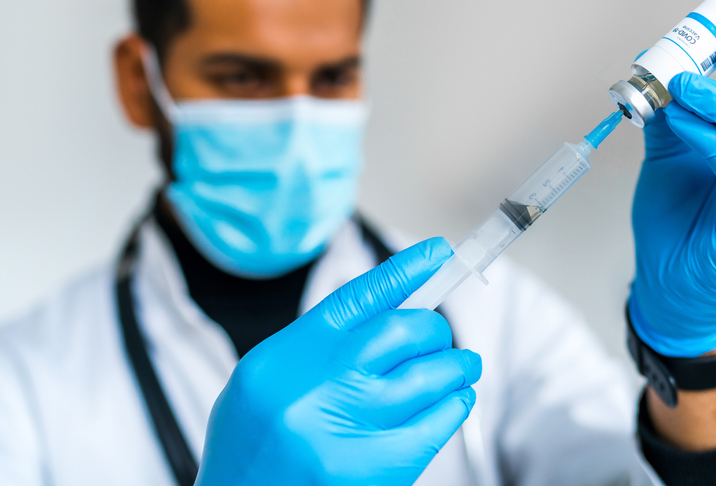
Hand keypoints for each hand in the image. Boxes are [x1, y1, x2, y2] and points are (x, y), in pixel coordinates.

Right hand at [195, 237, 481, 485]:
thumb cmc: (252, 444)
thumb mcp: (267, 377)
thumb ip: (321, 343)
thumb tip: (390, 309)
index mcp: (289, 354)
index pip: (359, 297)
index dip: (405, 270)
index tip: (438, 252)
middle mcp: (318, 385)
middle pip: (402, 331)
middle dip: (434, 329)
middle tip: (442, 338)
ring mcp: (346, 428)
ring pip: (428, 376)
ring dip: (456, 366)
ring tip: (463, 367)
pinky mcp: (372, 470)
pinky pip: (435, 425)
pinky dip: (454, 405)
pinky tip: (456, 399)